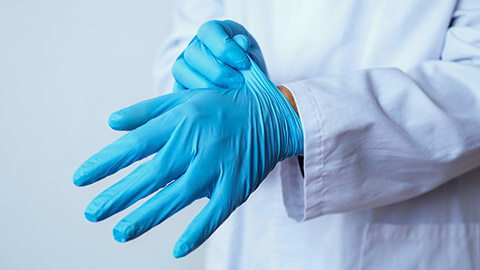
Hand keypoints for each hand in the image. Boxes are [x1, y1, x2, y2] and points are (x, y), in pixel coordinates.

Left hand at [73, 59, 302, 257]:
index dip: (107, 162)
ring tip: (120, 232)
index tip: (81, 179)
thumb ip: (148, 110)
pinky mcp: (237, 185)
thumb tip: (111, 122)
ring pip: (179, 196)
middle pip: (152, 174)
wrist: (274, 115)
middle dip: (119, 195)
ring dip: (148, 216)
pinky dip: (199, 231)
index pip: (136, 145)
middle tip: (92, 212)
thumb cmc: (224, 105)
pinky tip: (178, 249)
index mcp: (182, 120)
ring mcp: (218, 167)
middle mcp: (197, 144)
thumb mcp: (187, 97)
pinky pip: (216, 212)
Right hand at [172, 20, 266, 90]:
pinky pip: (178, 89)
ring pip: (182, 70)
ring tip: (227, 94)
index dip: (226, 48)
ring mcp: (184, 64)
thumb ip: (247, 51)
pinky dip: (195, 97)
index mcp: (214, 32)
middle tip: (238, 82)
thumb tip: (242, 42)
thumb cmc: (248, 71)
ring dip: (207, 85)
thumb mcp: (253, 58)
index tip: (245, 65)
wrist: (246, 91)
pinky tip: (214, 102)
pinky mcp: (179, 84)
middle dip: (219, 71)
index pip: (209, 31)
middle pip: (194, 52)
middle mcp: (195, 45)